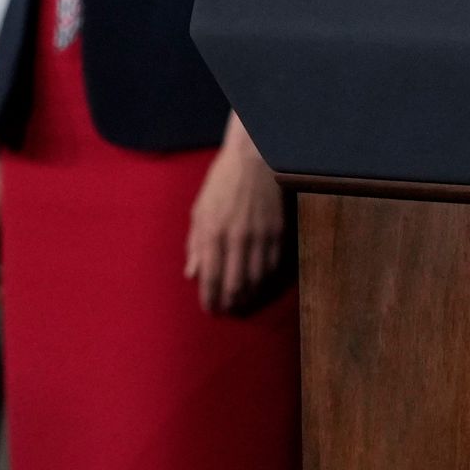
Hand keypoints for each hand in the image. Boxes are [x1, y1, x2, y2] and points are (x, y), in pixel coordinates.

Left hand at [184, 118, 291, 316]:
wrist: (253, 159)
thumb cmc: (221, 183)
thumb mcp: (199, 210)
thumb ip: (195, 244)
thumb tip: (192, 273)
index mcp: (213, 233)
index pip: (210, 278)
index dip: (210, 299)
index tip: (209, 309)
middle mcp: (237, 238)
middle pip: (235, 284)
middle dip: (229, 303)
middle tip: (226, 310)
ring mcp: (260, 236)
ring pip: (256, 279)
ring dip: (249, 296)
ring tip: (243, 302)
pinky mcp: (278, 231)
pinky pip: (272, 265)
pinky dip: (265, 280)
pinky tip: (260, 284)